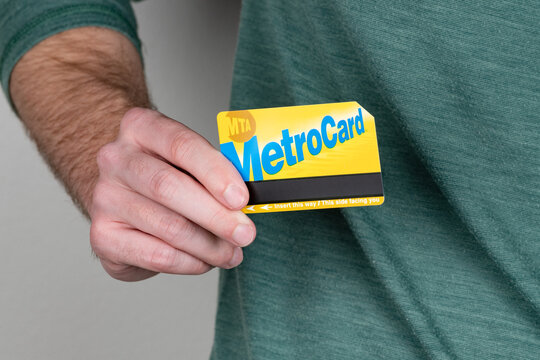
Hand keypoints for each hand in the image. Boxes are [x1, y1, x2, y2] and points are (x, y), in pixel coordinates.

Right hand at [89, 108, 254, 280]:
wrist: (124, 195)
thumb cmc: (165, 175)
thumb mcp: (188, 161)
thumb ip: (215, 173)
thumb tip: (248, 204)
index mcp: (141, 128)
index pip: (181, 145)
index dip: (215, 172)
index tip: (241, 198)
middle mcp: (116, 159)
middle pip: (169, 187)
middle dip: (215, 216)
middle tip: (245, 233)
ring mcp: (104, 198)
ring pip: (167, 226)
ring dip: (208, 245)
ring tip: (231, 253)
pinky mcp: (103, 236)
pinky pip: (155, 255)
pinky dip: (188, 262)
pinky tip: (204, 261)